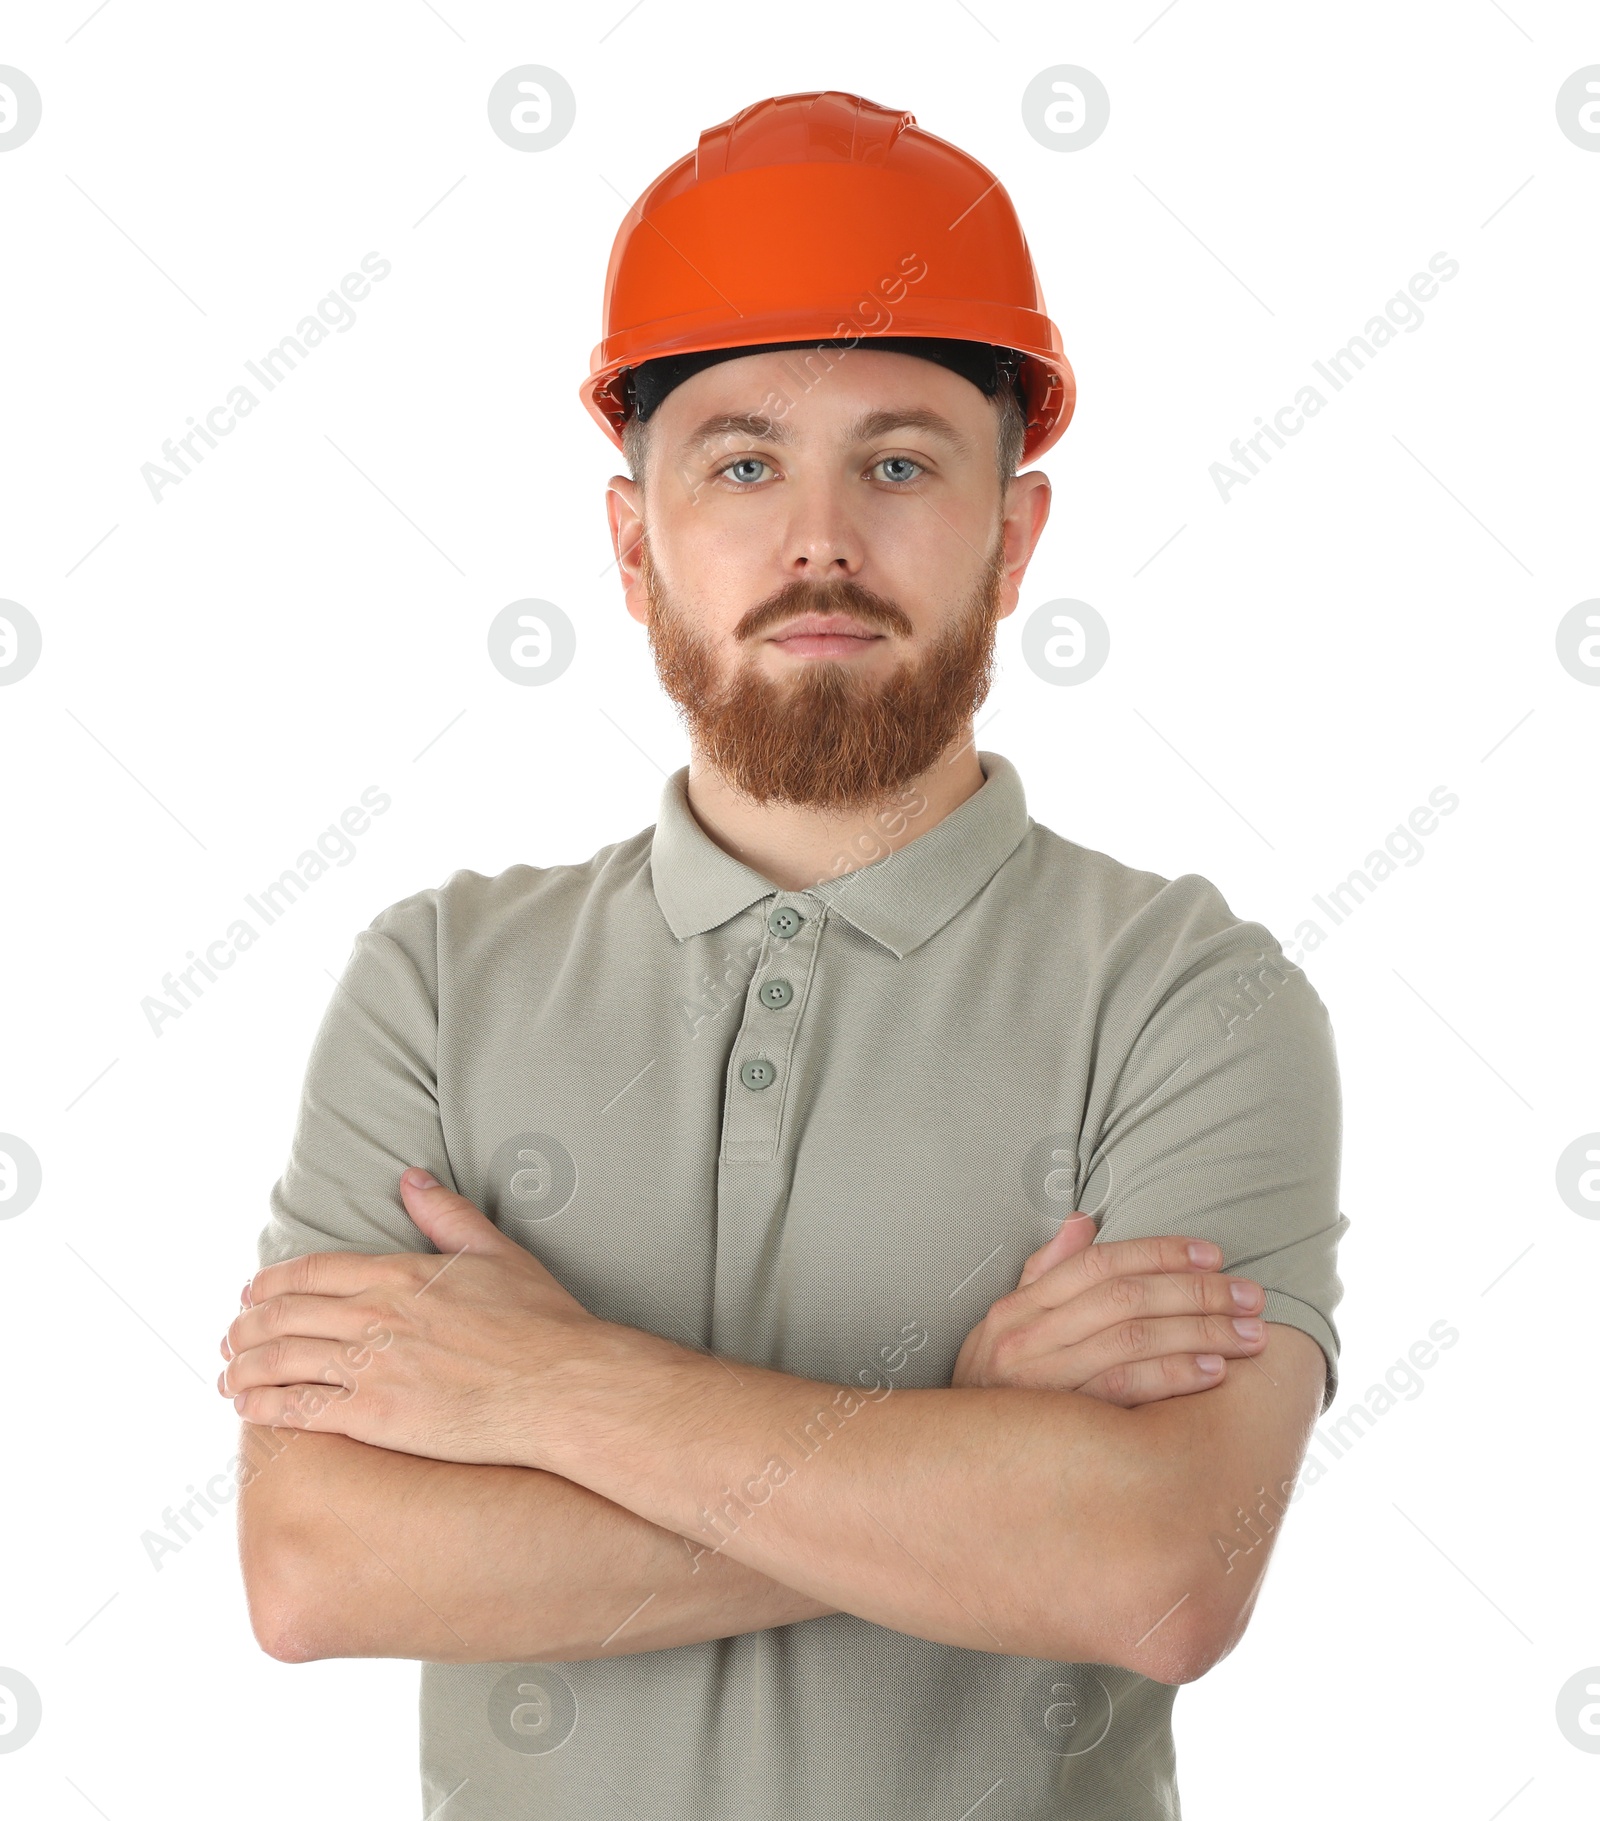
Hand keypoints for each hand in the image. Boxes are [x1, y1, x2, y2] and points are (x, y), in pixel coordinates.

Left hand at [218, 1169, 601, 1464]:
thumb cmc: (540, 1321)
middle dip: (245, 1326)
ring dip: (243, 1368)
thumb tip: (412, 1178)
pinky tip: (249, 1411)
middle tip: (230, 1339)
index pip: (310, 1271)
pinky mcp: (374, 1416)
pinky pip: (300, 1409)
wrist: (559, 1384)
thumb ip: (446, 1215)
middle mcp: (375, 1315)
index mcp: (399, 1273)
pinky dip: (263, 1408)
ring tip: (228, 1379)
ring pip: (280, 1360)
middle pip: (283, 1314)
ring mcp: (371, 1366)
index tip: (252, 1293)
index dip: (271, 1283)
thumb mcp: (496, 1252)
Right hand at [951, 1214, 1266, 1406]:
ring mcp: (1040, 1381)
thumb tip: (1083, 1221)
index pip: (1099, 1262)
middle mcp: (1026, 1337)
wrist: (955, 1471)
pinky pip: (1124, 1390)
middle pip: (1125, 1296)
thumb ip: (1046, 1274)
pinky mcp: (1059, 1425)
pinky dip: (1173, 1374)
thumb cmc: (995, 1396)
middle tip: (1252, 1296)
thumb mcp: (1007, 1331)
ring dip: (1200, 1331)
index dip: (1160, 1252)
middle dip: (1197, 1291)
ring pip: (1132, 1337)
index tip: (1214, 1254)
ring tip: (1249, 1334)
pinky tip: (1213, 1372)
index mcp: (1019, 1308)